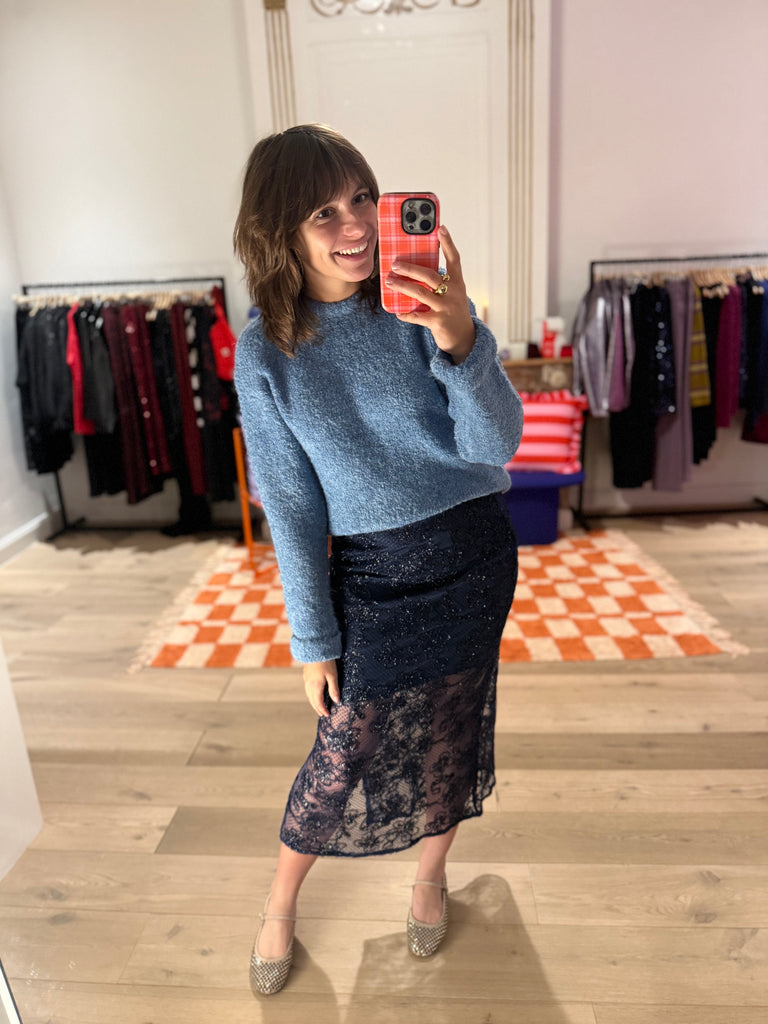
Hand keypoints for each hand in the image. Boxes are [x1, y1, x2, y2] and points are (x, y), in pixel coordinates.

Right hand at [302, 659, 339, 716]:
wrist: (315, 648)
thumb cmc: (326, 661)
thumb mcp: (333, 675)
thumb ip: (334, 689)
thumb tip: (336, 701)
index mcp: (315, 686)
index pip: (318, 703)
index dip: (323, 710)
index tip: (328, 715)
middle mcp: (309, 684)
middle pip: (312, 701)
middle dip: (317, 708)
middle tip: (323, 714)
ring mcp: (306, 679)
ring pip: (309, 695)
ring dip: (314, 702)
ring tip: (319, 707)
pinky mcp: (306, 675)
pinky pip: (307, 689)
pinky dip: (311, 695)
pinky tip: (314, 694)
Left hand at [385, 225, 475, 363]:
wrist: (464, 339)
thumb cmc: (452, 311)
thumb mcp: (451, 294)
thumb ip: (437, 283)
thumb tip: (411, 270)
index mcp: (458, 283)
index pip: (454, 259)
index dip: (448, 243)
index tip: (440, 228)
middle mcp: (454, 293)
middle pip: (430, 275)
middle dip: (410, 268)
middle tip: (395, 264)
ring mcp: (446, 308)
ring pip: (420, 293)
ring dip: (403, 287)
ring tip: (390, 282)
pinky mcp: (439, 322)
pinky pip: (417, 316)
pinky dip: (406, 313)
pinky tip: (397, 312)